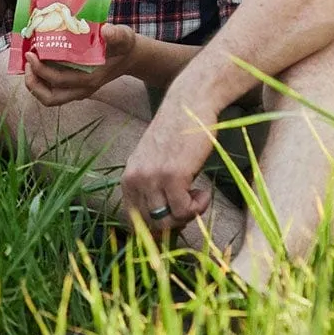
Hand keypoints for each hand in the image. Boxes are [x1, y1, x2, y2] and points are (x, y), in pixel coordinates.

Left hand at [23, 21, 142, 106]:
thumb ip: (116, 34)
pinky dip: (42, 81)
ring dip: (35, 84)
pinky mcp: (75, 86)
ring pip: (50, 98)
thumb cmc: (123, 46)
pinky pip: (53, 91)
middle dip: (33, 81)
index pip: (59, 81)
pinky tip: (38, 64)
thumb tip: (106, 30)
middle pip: (50, 98)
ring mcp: (78, 90)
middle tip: (27, 61)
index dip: (41, 70)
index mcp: (91, 79)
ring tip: (29, 65)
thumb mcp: (123, 37)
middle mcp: (83, 89)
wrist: (130, 57)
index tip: (31, 53)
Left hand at [120, 87, 219, 236]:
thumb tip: (162, 228)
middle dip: (175, 222)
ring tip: (198, 196)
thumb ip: (153, 190)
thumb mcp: (155, 163)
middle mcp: (135, 179)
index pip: (134, 221)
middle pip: (152, 225)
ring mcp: (153, 178)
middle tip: (190, 206)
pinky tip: (204, 192)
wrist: (188, 106)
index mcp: (128, 178)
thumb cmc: (177, 135)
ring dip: (188, 214)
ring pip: (168, 221)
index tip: (175, 220)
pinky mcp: (173, 176)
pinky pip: (184, 210)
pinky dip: (198, 207)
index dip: (156, 228)